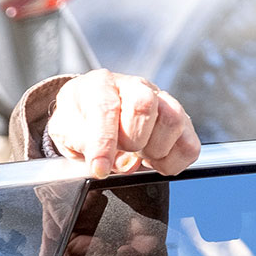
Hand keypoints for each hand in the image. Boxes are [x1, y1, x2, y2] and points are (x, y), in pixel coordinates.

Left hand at [48, 70, 200, 177]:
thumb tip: (121, 163)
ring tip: (137, 157)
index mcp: (99, 85)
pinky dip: (173, 161)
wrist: (89, 115)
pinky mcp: (178, 118)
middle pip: (145, 105)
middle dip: (132, 141)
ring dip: (154, 150)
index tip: (100, 169)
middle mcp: (133, 86)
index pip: (106, 109)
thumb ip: (84, 144)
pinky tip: (153, 162)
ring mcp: (160, 99)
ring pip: (173, 120)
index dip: (104, 143)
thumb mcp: (66, 132)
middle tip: (121, 155)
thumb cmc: (79, 122)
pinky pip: (190, 144)